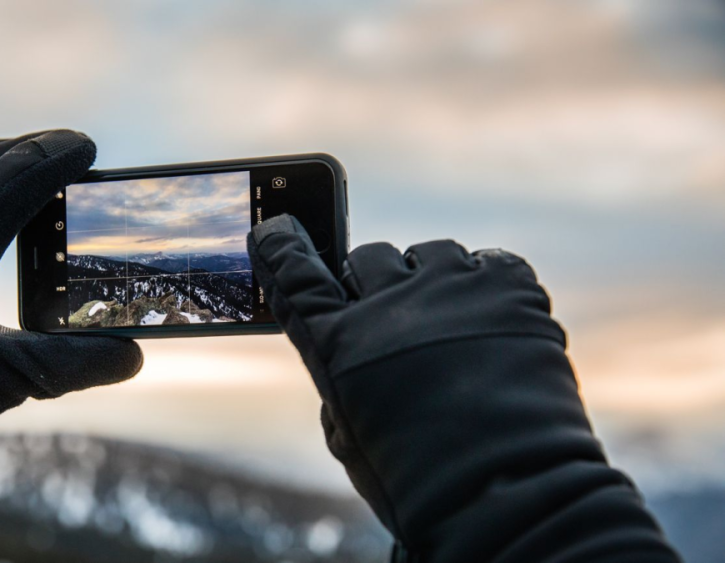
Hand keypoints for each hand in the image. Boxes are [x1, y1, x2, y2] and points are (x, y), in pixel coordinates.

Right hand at [247, 215, 675, 561]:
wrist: (509, 494)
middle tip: (396, 324)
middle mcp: (387, 305)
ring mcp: (450, 288)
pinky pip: (487, 261)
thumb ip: (340, 376)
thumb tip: (355, 339)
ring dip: (431, 283)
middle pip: (368, 257)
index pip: (294, 275)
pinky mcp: (508, 286)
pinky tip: (491, 324)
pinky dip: (484, 287)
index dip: (281, 250)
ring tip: (451, 328)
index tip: (276, 229)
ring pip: (429, 254)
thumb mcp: (351, 434)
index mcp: (337, 344)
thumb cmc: (418, 479)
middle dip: (375, 285)